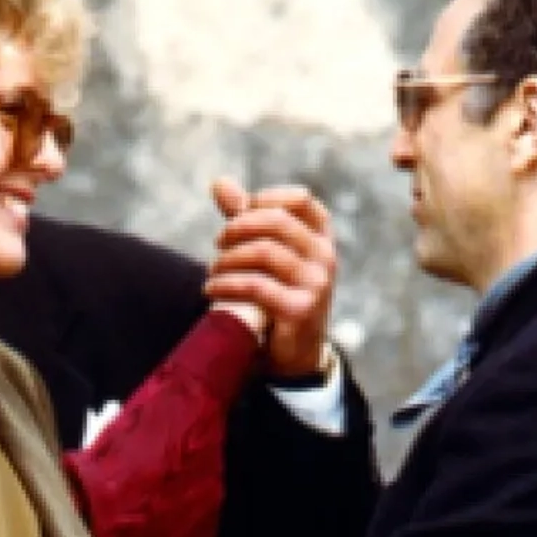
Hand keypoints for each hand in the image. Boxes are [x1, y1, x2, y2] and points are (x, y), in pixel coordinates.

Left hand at [205, 179, 338, 381]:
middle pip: (277, 222)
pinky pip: (256, 286)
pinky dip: (226, 285)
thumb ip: (245, 218)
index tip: (239, 215)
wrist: (294, 354)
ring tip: (212, 272)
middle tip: (218, 243)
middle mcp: (326, 256)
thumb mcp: (266, 254)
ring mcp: (316, 283)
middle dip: (238, 228)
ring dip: (227, 259)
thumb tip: (219, 182)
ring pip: (263, 252)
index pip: (300, 200)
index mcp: (322, 238)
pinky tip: (211, 289)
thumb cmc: (277, 295)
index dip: (265, 201)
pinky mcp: (300, 310)